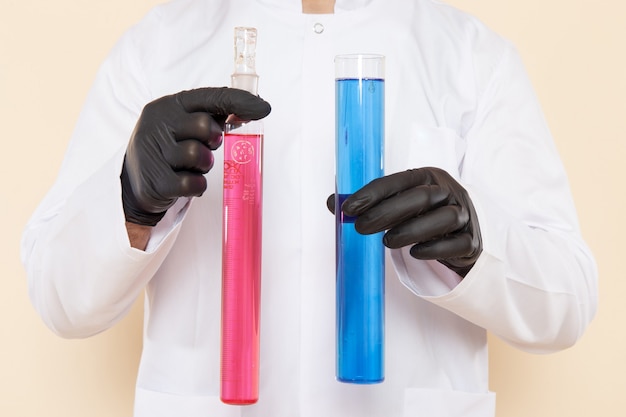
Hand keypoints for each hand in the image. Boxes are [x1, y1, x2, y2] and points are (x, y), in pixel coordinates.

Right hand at [121, 87, 270, 225]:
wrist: (137, 183)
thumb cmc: (172, 150)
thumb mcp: (186, 125)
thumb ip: (214, 115)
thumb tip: (256, 108)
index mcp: (168, 105)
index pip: (209, 97)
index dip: (239, 101)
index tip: (263, 109)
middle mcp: (157, 123)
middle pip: (205, 126)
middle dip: (211, 140)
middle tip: (202, 147)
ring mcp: (153, 152)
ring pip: (199, 155)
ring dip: (203, 165)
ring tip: (191, 166)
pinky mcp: (156, 181)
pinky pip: (193, 182)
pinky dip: (197, 185)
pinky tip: (185, 182)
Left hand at [328, 167, 481, 276]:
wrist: (462, 234)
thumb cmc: (424, 214)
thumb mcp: (398, 203)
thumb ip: (369, 203)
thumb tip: (333, 203)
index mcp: (429, 177)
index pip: (400, 180)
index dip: (373, 192)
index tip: (348, 208)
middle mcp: (449, 192)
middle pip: (421, 197)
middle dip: (387, 212)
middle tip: (360, 227)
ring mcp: (463, 216)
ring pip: (442, 218)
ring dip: (411, 230)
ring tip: (386, 242)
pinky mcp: (471, 241)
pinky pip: (456, 244)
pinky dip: (434, 249)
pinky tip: (414, 253)